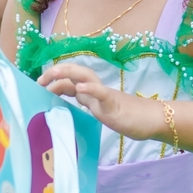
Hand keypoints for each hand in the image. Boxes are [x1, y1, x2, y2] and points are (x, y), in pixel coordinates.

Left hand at [38, 63, 161, 139]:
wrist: (153, 120)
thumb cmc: (129, 118)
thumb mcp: (102, 112)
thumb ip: (88, 105)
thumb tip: (70, 106)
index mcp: (93, 93)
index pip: (70, 82)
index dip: (54, 81)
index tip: (39, 86)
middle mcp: (97, 91)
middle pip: (76, 73)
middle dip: (56, 72)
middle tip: (39, 81)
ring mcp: (106, 96)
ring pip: (87, 77)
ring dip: (69, 73)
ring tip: (54, 74)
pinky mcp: (115, 105)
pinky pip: (103, 94)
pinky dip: (91, 89)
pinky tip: (81, 88)